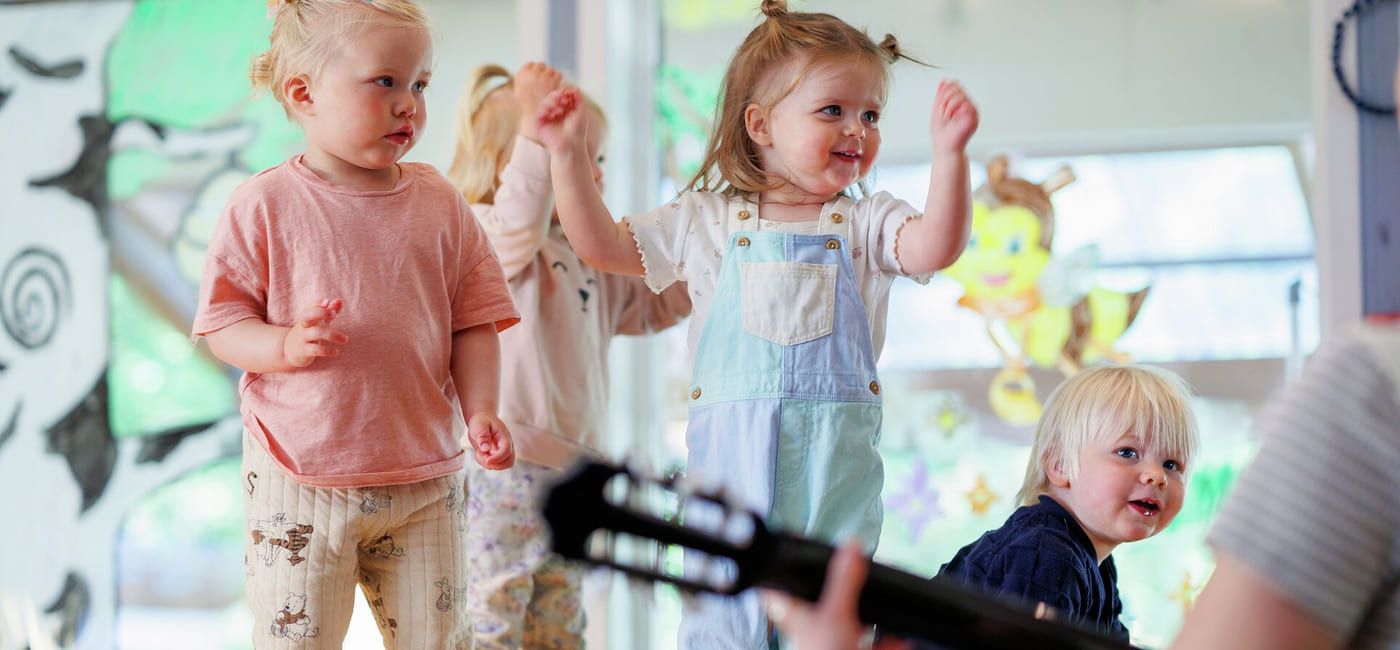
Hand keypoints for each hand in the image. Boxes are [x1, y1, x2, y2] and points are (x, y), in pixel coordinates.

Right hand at [282, 298, 346, 367]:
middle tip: (334, 315)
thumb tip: (339, 300)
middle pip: (307, 315)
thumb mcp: (317, 321)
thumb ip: (329, 311)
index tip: (327, 302)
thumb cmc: (308, 332)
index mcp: (307, 318)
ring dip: (333, 335)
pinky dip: (327, 350)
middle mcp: (303, 326)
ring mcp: (302, 338)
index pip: (310, 307)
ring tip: (345, 339)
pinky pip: (315, 350)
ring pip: (316, 333)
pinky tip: (336, 352)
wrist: (288, 351)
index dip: (317, 303)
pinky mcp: (303, 351)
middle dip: (322, 313)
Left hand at [464, 411, 514, 469]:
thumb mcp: (479, 426)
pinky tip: (479, 452)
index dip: (498, 458)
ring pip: (502, 465)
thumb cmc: (481, 421)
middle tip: (482, 456)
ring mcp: (503, 451)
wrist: (482, 419)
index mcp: (504, 436)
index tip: (487, 461)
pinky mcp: (498, 455)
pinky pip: (494, 465)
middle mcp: (507, 445)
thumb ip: (482, 436)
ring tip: (479, 452)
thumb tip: (485, 449)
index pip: (506, 451)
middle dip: (496, 464)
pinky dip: (485, 462)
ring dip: (489, 464)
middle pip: (509, 461)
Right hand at [514, 62, 562, 121]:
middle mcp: (530, 74)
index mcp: (521, 75)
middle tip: (545, 82)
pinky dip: (559, 81)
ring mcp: (541, 77)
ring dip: (552, 76)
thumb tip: (524, 71)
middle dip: (543, 72)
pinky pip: (558, 75)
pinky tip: (556, 88)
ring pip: (550, 69)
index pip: (530, 64)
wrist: (535, 117)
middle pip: (540, 65)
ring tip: (551, 87)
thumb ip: (522, 81)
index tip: (537, 78)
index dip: (534, 70)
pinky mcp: (551, 81)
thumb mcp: (519, 92)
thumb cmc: (527, 107)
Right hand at [536, 87, 586, 157]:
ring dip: (552, 102)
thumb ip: (578, 99)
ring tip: (561, 110)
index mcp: (562, 109)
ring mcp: (546, 117)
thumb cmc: (577, 130)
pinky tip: (554, 113)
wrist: (571, 144)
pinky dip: (546, 109)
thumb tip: (575, 88)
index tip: (568, 94)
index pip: (558, 95)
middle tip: (564, 101)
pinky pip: (539, 111)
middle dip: (557, 95)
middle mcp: (553, 112)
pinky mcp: (540, 123)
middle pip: (550, 96)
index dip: (562, 92)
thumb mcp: (580, 112)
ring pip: (544, 102)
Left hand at [763, 541, 912, 649]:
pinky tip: (900, 637)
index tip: (790, 550)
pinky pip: (872, 645)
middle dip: (843, 590)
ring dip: (869, 615)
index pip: (776, 586)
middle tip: (857, 572)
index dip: (781, 569)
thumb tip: (851, 545)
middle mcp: (810, 630)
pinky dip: (887, 641)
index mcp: (795, 615)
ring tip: (884, 600)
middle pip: (822, 602)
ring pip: (850, 623)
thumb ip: (844, 580)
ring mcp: (833, 645)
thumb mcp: (836, 615)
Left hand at [930, 80, 978, 154]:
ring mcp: (972, 110)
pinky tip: (954, 120)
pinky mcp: (974, 117)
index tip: (941, 109)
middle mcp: (968, 104)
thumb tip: (944, 81)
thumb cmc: (941, 131)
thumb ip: (941, 94)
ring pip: (958, 95)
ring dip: (948, 108)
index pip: (952, 85)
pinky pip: (964, 104)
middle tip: (945, 115)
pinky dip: (954, 112)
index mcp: (960, 102)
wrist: (944, 146)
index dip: (943, 95)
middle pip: (955, 89)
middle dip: (944, 102)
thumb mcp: (937, 109)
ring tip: (949, 119)